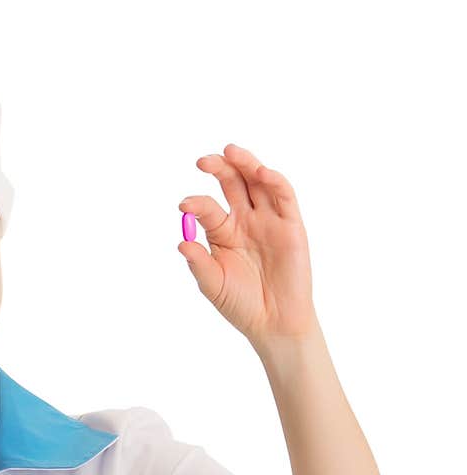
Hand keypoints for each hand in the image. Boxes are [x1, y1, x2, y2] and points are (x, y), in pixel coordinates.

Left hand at [178, 143, 318, 351]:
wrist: (273, 322)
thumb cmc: (240, 304)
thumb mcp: (213, 284)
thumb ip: (199, 263)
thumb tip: (181, 242)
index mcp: (223, 232)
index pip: (208, 208)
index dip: (196, 204)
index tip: (184, 205)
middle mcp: (245, 221)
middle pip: (233, 184)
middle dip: (219, 168)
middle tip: (203, 161)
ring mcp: (268, 221)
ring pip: (258, 183)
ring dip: (246, 164)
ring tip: (230, 152)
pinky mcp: (291, 226)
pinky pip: (284, 197)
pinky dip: (274, 181)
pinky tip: (261, 172)